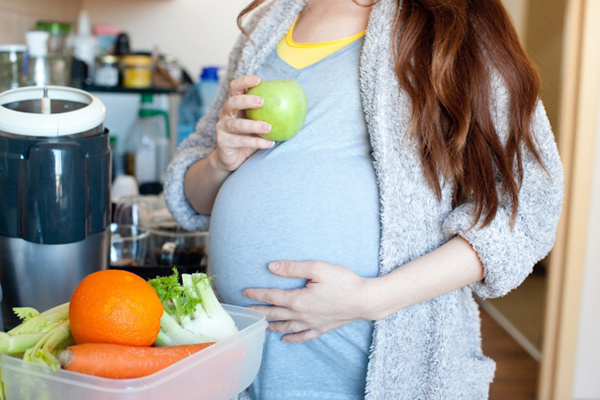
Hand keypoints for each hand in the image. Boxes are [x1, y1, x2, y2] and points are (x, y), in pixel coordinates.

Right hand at [214, 75, 273, 171]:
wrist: (234, 158)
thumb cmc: (250, 136)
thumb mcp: (260, 122)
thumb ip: (271, 112)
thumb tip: (296, 99)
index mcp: (234, 104)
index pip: (235, 87)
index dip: (244, 81)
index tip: (259, 79)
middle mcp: (225, 113)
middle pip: (232, 102)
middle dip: (246, 100)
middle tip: (262, 102)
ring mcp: (222, 127)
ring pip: (236, 124)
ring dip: (253, 125)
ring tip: (269, 127)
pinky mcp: (222, 142)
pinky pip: (240, 141)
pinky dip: (256, 142)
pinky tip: (269, 143)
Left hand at [242, 261, 371, 342]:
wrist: (365, 300)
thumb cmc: (343, 281)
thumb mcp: (318, 268)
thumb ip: (293, 268)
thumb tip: (272, 267)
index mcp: (298, 300)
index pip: (272, 297)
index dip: (256, 294)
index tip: (244, 292)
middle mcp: (302, 315)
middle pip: (275, 314)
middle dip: (259, 311)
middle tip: (246, 311)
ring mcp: (312, 324)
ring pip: (286, 327)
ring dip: (272, 326)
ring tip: (261, 325)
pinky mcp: (322, 328)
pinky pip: (303, 336)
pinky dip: (292, 338)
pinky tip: (285, 339)